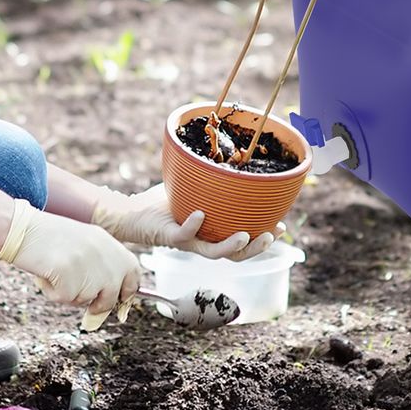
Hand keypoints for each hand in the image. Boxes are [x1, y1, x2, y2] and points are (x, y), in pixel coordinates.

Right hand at [0, 199, 140, 322]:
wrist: (22, 227)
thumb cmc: (49, 239)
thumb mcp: (84, 244)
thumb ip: (101, 266)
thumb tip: (111, 299)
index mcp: (108, 242)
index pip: (132, 270)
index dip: (129, 291)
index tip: (121, 304)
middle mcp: (101, 250)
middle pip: (113, 292)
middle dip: (101, 306)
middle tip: (90, 312)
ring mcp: (85, 261)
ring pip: (86, 298)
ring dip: (70, 296)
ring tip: (56, 275)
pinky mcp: (67, 271)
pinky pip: (64, 298)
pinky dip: (53, 293)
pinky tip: (45, 275)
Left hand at [92, 182, 284, 261]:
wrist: (129, 213)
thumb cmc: (162, 202)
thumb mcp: (193, 187)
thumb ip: (211, 179)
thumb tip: (232, 154)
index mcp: (212, 232)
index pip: (242, 241)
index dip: (262, 238)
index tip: (281, 225)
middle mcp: (202, 241)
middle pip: (234, 255)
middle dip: (255, 249)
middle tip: (271, 235)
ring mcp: (187, 241)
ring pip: (214, 253)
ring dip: (232, 246)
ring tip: (245, 235)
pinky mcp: (169, 237)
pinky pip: (183, 234)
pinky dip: (193, 225)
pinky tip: (201, 214)